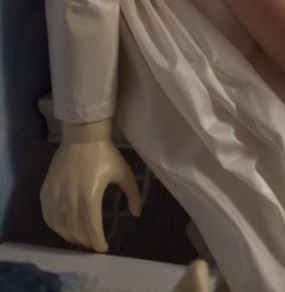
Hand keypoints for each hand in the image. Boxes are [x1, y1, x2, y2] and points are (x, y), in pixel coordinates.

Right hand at [40, 120, 141, 252]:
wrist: (82, 138)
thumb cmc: (106, 155)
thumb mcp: (124, 174)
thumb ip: (132, 195)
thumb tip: (137, 213)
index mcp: (90, 197)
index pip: (91, 228)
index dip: (97, 242)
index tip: (103, 248)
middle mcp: (70, 200)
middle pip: (75, 230)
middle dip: (85, 241)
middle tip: (92, 244)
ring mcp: (55, 196)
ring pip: (60, 226)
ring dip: (70, 236)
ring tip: (79, 239)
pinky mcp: (46, 192)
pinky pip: (48, 216)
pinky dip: (55, 226)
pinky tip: (62, 228)